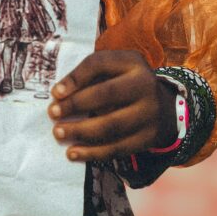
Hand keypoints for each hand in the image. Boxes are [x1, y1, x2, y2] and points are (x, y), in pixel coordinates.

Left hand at [47, 50, 176, 161]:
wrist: (164, 107)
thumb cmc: (125, 83)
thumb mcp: (114, 68)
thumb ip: (90, 75)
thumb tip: (59, 95)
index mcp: (132, 63)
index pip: (100, 64)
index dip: (76, 77)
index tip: (55, 93)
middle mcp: (145, 85)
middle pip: (106, 94)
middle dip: (76, 105)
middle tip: (53, 113)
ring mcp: (149, 113)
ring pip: (111, 125)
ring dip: (80, 131)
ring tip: (58, 133)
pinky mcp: (148, 138)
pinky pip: (117, 148)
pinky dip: (92, 153)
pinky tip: (73, 153)